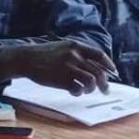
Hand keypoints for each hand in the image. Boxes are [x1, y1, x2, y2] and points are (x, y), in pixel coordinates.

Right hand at [0, 41, 117, 95]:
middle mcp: (74, 56)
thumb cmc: (43, 55)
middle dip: (104, 83)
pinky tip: (73, 91)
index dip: (109, 65)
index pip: (99, 55)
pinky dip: (78, 92)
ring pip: (91, 82)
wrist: (25, 59)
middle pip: (98, 71)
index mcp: (75, 46)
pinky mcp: (62, 80)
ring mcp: (68, 68)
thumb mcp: (62, 48)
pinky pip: (78, 89)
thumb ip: (77, 54)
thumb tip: (94, 68)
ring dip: (90, 89)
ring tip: (85, 90)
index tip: (113, 72)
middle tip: (105, 90)